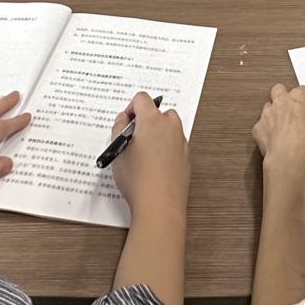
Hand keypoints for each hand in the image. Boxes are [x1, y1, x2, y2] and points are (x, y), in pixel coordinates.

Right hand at [110, 93, 189, 222]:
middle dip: (146, 120)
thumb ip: (118, 129)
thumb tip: (122, 120)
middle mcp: (170, 128)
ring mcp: (181, 143)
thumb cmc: (138, 180)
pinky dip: (166, 147)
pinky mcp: (186, 158)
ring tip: (143, 152)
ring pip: (169, 128)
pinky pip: (175, 144)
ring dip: (157, 133)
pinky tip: (154, 165)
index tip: (125, 122)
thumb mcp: (118, 152)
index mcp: (153, 121)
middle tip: (133, 137)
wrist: (159, 205)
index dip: (130, 108)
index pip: (142, 99)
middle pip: (159, 112)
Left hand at [253, 83, 304, 182]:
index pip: (302, 90)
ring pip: (267, 105)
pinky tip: (271, 139)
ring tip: (280, 123)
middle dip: (283, 95)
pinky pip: (259, 126)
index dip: (304, 96)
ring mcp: (268, 115)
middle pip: (279, 89)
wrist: (287, 159)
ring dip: (272, 112)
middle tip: (291, 106)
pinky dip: (264, 131)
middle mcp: (282, 104)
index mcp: (299, 101)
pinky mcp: (258, 129)